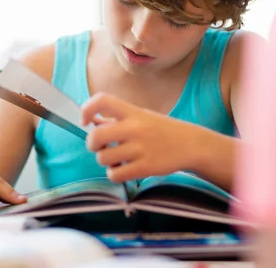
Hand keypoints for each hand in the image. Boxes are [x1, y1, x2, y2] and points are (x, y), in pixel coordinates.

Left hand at [81, 93, 204, 182]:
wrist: (190, 144)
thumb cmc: (160, 129)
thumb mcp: (139, 116)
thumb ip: (115, 118)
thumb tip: (90, 120)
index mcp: (132, 112)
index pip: (102, 101)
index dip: (87, 109)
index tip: (85, 121)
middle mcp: (135, 128)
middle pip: (96, 136)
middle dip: (92, 144)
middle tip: (101, 145)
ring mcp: (140, 148)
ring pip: (103, 158)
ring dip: (105, 160)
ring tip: (117, 158)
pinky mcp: (145, 167)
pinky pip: (115, 174)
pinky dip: (114, 174)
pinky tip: (123, 168)